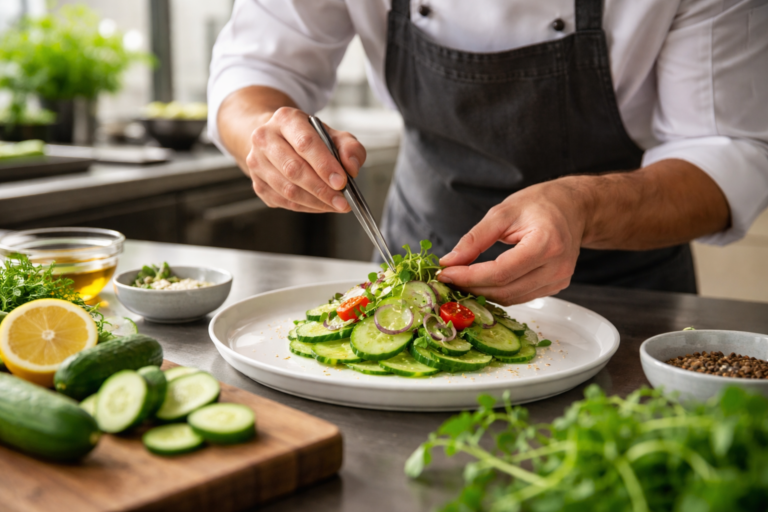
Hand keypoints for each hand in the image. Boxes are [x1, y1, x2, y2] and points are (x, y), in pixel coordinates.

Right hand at [245, 107, 366, 212]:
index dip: (325, 165)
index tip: (342, 182)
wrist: (278, 140)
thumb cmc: (308, 138)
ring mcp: (257, 162)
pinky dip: (306, 207)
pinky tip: (321, 205)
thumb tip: (352, 168)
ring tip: (335, 205)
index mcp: (286, 119)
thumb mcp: (333, 135)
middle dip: (322, 189)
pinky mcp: (257, 183)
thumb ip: (349, 148)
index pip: (305, 143)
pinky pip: (283, 201)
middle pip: (293, 169)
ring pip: (287, 189)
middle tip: (342, 201)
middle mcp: (265, 138)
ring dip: (315, 202)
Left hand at [437, 179, 590, 305]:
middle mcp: (557, 268)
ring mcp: (559, 280)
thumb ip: (474, 239)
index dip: (469, 277)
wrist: (573, 208)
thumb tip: (449, 261)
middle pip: (505, 290)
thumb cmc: (540, 204)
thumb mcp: (502, 212)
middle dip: (472, 287)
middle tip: (448, 278)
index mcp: (546, 244)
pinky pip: (520, 296)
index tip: (445, 273)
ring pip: (511, 298)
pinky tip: (482, 282)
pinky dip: (498, 292)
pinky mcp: (556, 286)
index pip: (500, 272)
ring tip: (461, 280)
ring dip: (483, 293)